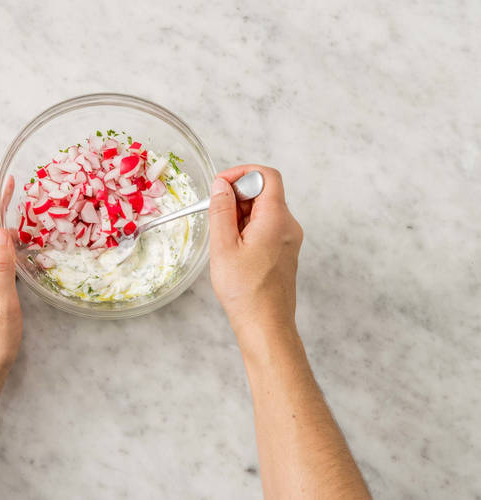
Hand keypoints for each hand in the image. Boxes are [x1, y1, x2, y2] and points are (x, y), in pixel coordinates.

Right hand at [208, 165, 302, 337]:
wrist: (266, 326)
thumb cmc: (245, 291)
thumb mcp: (224, 246)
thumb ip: (221, 210)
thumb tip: (221, 185)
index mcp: (276, 218)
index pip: (266, 176)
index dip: (242, 174)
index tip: (220, 186)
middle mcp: (289, 225)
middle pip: (264, 192)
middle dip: (237, 197)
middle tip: (215, 216)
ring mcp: (289, 240)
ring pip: (263, 211)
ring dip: (240, 215)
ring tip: (223, 240)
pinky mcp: (284, 252)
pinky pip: (266, 228)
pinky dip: (247, 230)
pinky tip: (233, 251)